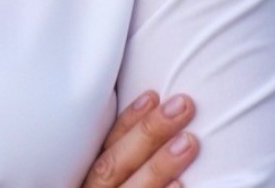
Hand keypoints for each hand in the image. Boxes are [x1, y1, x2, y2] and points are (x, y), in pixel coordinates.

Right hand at [82, 91, 198, 186]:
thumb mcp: (108, 174)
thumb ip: (120, 157)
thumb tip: (153, 112)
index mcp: (85, 178)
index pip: (104, 145)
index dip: (128, 120)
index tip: (153, 95)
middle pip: (113, 162)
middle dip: (148, 132)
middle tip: (182, 106)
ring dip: (160, 163)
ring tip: (189, 141)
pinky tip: (180, 184)